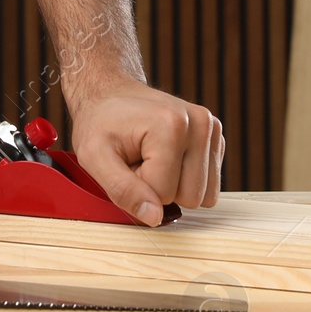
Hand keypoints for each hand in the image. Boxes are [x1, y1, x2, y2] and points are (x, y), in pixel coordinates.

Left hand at [70, 82, 224, 225]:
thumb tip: (154, 217)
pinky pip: (208, 186)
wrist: (111, 94)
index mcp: (172, 125)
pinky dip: (185, 179)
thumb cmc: (100, 123)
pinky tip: (166, 157)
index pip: (163, 193)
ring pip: (203, 196)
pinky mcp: (216, 139)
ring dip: (173, 185)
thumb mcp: (95, 157)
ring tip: (151, 159)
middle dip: (159, 188)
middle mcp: (200, 124)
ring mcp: (212, 130)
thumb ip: (122, 190)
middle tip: (139, 161)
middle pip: (191, 197)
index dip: (139, 186)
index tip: (126, 162)